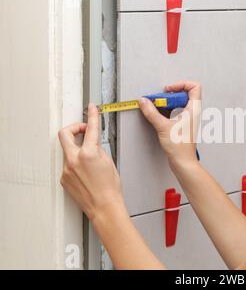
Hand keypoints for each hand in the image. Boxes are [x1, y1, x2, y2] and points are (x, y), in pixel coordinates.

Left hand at [58, 104, 125, 221]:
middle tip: (82, 129)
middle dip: (74, 128)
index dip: (92, 115)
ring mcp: (66, 170)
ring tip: (90, 161)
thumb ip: (98, 148)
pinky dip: (76, 164)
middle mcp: (74, 160)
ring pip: (68, 151)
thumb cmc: (110, 188)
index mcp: (88, 154)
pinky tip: (87, 173)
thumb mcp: (108, 162)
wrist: (104, 206)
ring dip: (78, 150)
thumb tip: (92, 142)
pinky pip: (68, 165)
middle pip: (65, 134)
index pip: (91, 129)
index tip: (92, 108)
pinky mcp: (64, 178)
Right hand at [139, 81, 201, 166]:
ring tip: (157, 106)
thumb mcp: (163, 127)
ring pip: (179, 102)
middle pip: (185, 93)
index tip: (168, 90)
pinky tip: (158, 115)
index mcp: (193, 110)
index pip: (194, 87)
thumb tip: (144, 101)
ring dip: (167, 102)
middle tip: (160, 99)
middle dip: (170, 93)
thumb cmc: (180, 147)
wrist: (183, 162)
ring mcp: (188, 118)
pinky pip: (175, 111)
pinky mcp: (182, 124)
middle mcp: (192, 112)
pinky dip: (166, 110)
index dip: (181, 84)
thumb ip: (152, 113)